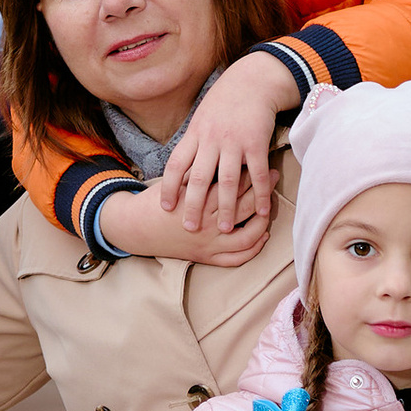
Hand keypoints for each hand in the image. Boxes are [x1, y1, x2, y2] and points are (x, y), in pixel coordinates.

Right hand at [93, 170, 276, 269]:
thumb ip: (197, 170)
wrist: (136, 228)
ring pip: (247, 235)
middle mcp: (207, 223)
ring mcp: (209, 243)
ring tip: (270, 209)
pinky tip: (263, 235)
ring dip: (263, 222)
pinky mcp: (207, 257)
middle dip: (262, 190)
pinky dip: (253, 248)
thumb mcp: (175, 181)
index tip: (264, 162)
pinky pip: (237, 257)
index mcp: (199, 200)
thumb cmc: (155, 201)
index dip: (252, 173)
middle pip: (244, 207)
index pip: (233, 185)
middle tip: (274, 176)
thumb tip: (223, 153)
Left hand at [156, 55, 297, 238]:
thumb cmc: (225, 101)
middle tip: (190, 228)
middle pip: (198, 178)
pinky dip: (259, 193)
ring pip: (227, 180)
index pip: (176, 164)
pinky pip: (257, 173)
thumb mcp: (201, 118)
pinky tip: (262, 211)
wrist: (252, 80)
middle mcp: (211, 139)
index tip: (165, 207)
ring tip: (225, 228)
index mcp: (195, 134)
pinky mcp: (256, 142)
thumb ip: (193, 142)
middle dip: (192, 205)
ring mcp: (234, 141)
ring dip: (226, 207)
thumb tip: (180, 167)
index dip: (169, 187)